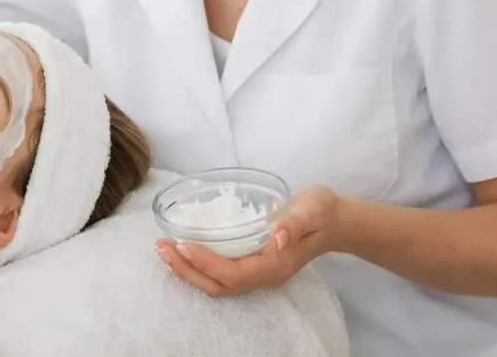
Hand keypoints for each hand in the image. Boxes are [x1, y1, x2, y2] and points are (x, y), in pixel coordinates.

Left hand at [155, 185, 340, 296]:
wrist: (334, 221)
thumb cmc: (321, 212)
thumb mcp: (312, 210)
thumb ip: (295, 223)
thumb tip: (278, 236)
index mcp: (276, 265)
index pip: (234, 274)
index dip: (207, 263)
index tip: (184, 245)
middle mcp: (265, 276)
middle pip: (219, 285)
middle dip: (188, 271)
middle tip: (161, 248)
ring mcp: (259, 273)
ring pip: (218, 284)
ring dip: (189, 270)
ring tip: (164, 250)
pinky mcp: (253, 265)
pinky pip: (221, 274)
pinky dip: (198, 265)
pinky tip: (183, 248)